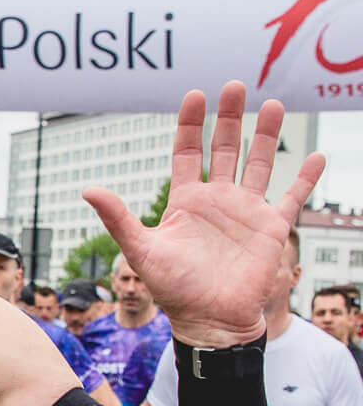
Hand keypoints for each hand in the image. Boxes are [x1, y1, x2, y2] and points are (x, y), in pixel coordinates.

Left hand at [85, 82, 321, 348]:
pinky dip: (306, 179)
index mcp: (186, 201)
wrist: (209, 319)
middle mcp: (217, 200)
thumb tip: (88, 189)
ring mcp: (246, 212)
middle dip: (230, 118)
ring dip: (267, 136)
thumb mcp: (141, 250)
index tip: (196, 94)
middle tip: (236, 85)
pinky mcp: (271, 228)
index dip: (192, 123)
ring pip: (259, 164)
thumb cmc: (173, 289)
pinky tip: (317, 156)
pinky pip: (292, 198)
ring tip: (273, 104)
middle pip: (225, 148)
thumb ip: (118, 219)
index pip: (188, 152)